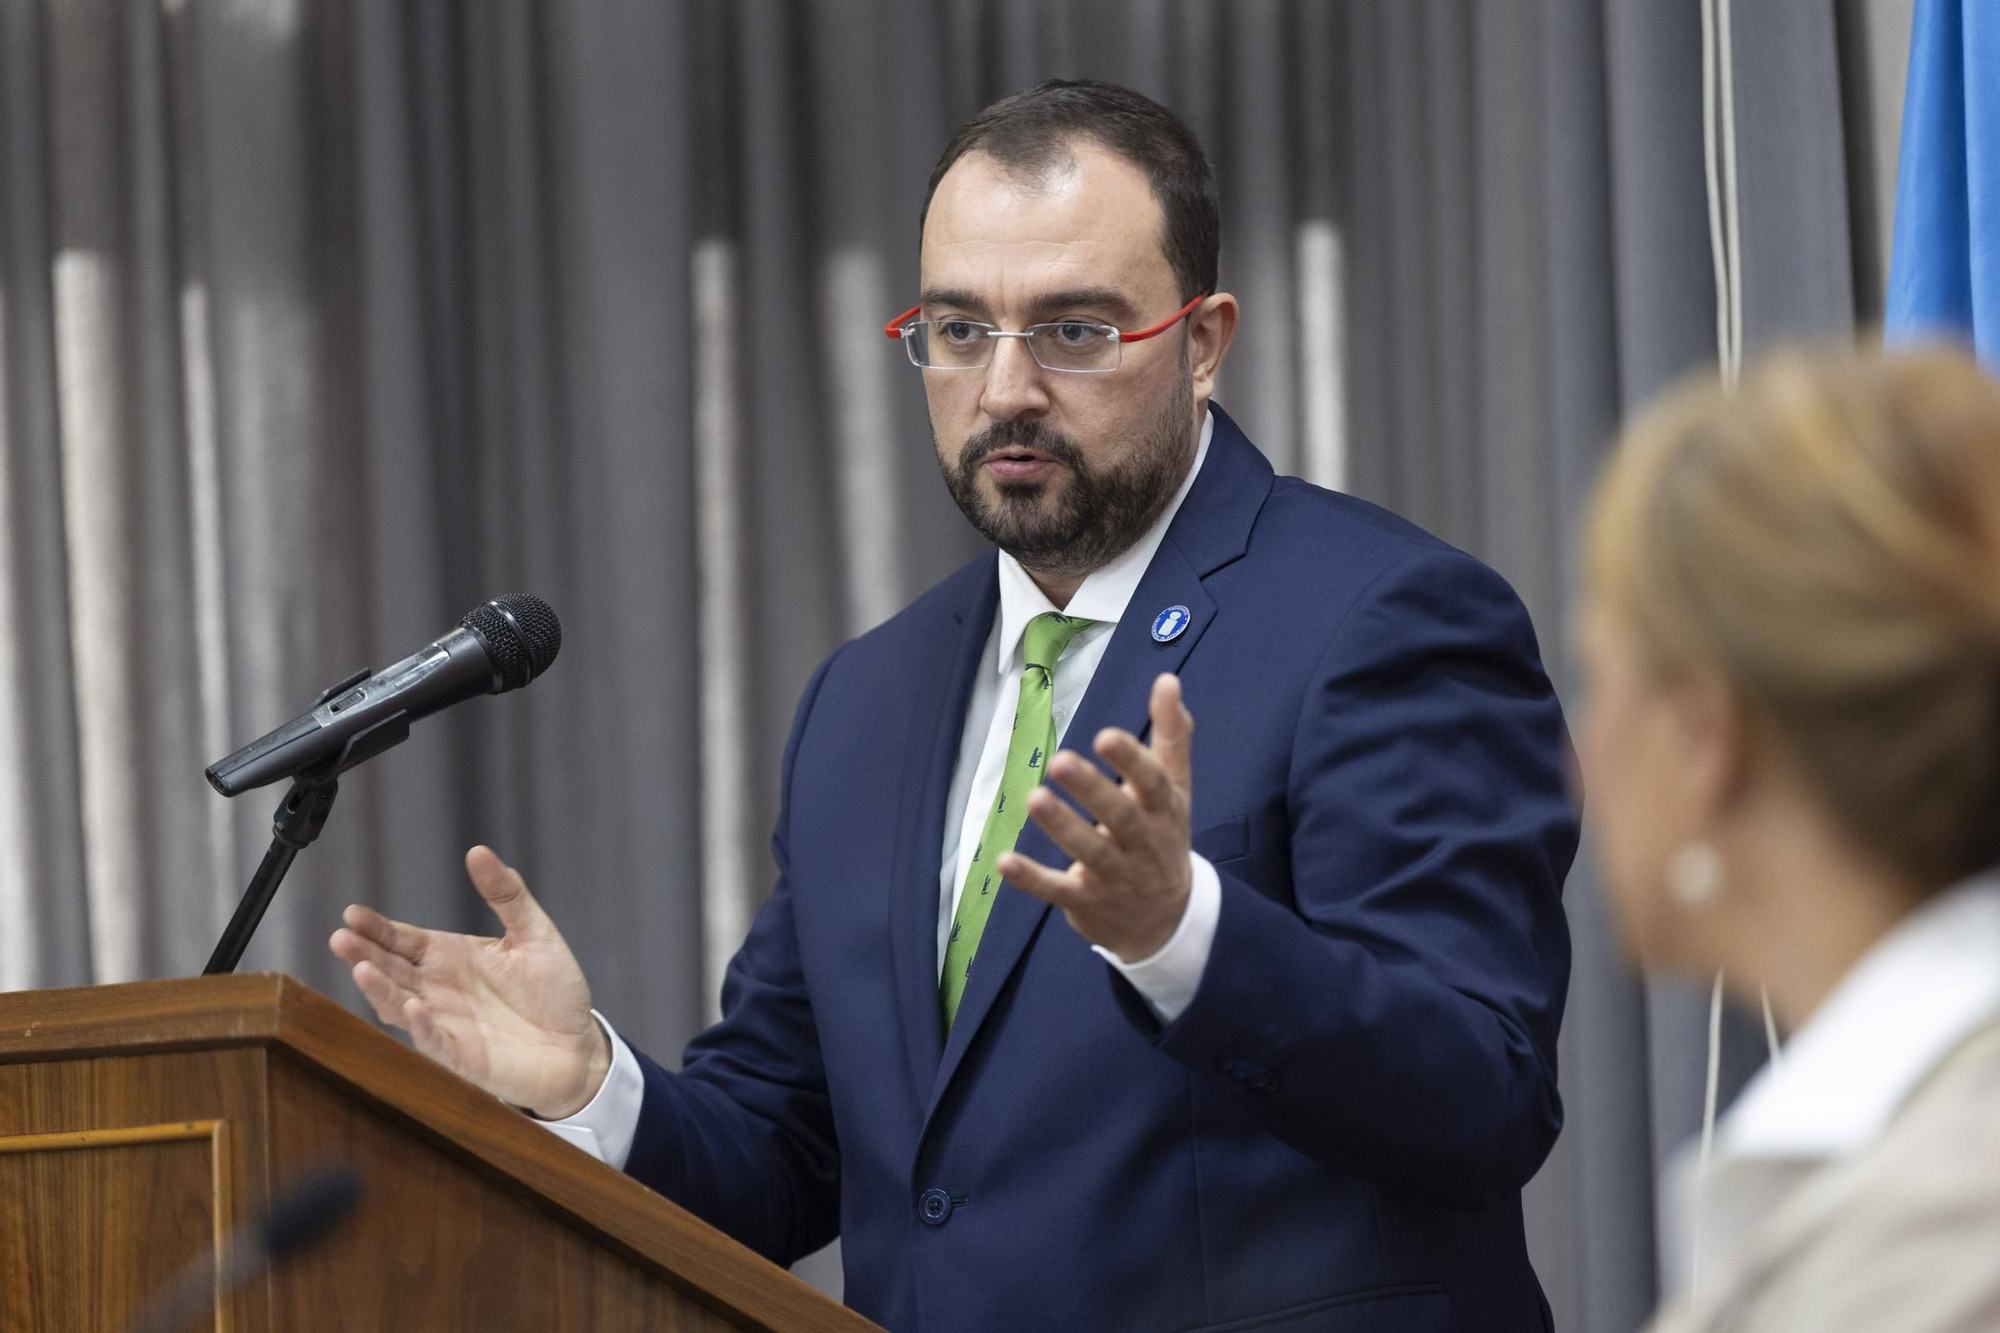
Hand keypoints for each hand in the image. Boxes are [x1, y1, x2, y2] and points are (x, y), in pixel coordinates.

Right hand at [328, 846, 609, 1119]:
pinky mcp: (461, 1056)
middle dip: (364, 953)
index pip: (403, 940)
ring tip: (361, 968)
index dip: (378, 928)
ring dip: (379, 988)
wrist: (578, 1045)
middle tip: (341, 937)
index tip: (353, 914)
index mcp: (451, 957)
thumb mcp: (534, 933)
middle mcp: (439, 989)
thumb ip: (507, 895)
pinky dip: (420, 1024)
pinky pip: (433, 1040)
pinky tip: (412, 1006)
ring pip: (399, 1005)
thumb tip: (479, 851)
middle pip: (391, 969)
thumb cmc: (554, 991)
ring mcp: (446, 1023)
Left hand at [999, 672, 1194, 961]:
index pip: (1153, 783)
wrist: (1166, 922)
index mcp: (1163, 810)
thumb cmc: (1163, 839)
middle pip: (1120, 817)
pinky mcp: (1086, 901)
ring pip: (1088, 852)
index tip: (1105, 736)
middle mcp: (1142, 844)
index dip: (1131, 760)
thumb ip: (1171, 736)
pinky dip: (1032, 878)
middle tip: (1061, 761)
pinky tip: (1004, 860)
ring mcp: (1114, 876)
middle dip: (1092, 790)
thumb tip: (1168, 679)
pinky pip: (1057, 890)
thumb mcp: (1175, 789)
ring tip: (1035, 797)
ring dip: (1061, 826)